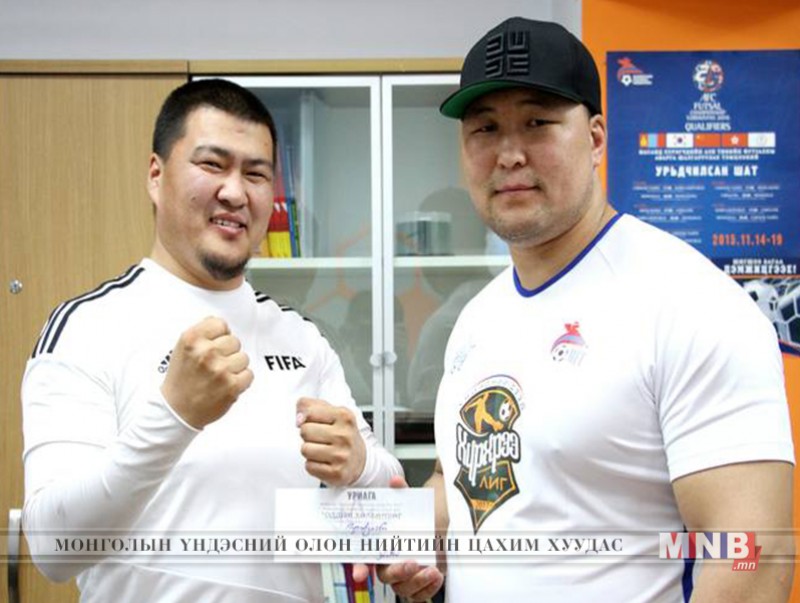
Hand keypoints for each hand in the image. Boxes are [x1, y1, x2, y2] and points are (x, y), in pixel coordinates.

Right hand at [161, 316, 252, 428]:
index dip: (220, 335)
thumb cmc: (181, 380)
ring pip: (243, 357)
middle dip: (227, 352)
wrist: (176, 410)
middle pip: (234, 341)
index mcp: (191, 339)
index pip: (220, 324)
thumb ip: (202, 334)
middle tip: (214, 365)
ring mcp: (220, 369)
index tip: (214, 345)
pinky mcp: (232, 386)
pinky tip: (226, 385)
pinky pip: (249, 374)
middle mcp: (205, 352)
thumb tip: (224, 327)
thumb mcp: (182, 349)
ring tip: (219, 376)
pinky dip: (241, 381)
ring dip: (235, 367)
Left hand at [297, 398, 365, 486]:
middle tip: (320, 438)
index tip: (313, 422)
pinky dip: (313, 465)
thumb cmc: (342, 434)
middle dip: (308, 435)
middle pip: (305, 431)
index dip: (306, 418)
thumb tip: (299, 417)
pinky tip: (324, 461)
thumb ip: (310, 406)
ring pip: (305, 450)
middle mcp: (345, 435)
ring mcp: (341, 455)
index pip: (309, 412)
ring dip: (309, 451)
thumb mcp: (331, 412)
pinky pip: (309, 466)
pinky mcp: (336, 473)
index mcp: (344, 416)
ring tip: (322, 450)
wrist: (360, 459)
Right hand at [355, 476, 444, 601]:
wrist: (438, 529)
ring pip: (402, 589)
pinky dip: (428, 589)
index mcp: (380, 546)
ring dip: (416, 582)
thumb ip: (402, 493)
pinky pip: (419, 596)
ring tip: (433, 570)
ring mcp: (403, 577)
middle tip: (411, 563)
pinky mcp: (418, 586)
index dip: (359, 567)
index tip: (359, 574)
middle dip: (397, 571)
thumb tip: (396, 481)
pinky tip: (438, 577)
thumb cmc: (416, 518)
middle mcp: (388, 563)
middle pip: (384, 576)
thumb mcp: (409, 503)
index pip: (363, 559)